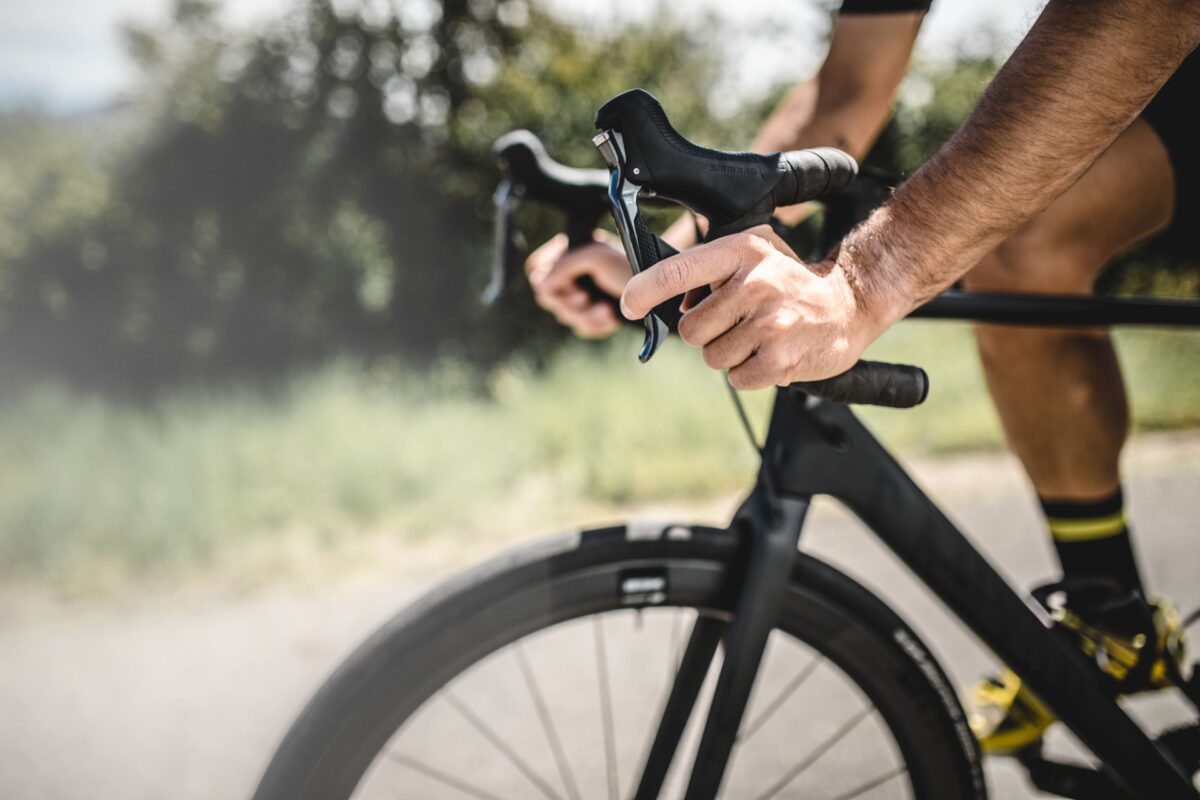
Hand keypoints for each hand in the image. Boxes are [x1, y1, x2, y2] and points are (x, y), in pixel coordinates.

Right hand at [525, 230, 630, 338]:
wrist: (663, 292)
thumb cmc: (632, 266)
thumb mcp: (598, 258)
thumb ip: (565, 265)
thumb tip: (541, 283)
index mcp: (570, 251)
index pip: (536, 268)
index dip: (550, 282)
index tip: (573, 286)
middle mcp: (573, 271)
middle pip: (547, 297)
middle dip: (570, 303)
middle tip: (587, 299)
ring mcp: (583, 293)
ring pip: (564, 315)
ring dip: (585, 317)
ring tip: (604, 311)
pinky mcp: (594, 313)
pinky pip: (580, 328)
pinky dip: (594, 326)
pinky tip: (609, 319)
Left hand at [620, 225, 885, 389]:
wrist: (850, 304)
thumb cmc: (790, 281)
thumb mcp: (754, 254)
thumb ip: (709, 271)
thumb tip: (667, 300)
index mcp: (742, 252)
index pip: (677, 271)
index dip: (644, 290)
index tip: (628, 304)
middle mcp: (756, 285)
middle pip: (690, 330)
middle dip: (705, 333)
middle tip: (734, 323)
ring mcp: (770, 324)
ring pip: (712, 357)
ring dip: (728, 354)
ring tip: (757, 337)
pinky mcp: (781, 360)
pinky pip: (736, 379)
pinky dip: (748, 373)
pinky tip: (769, 353)